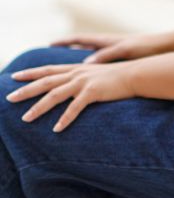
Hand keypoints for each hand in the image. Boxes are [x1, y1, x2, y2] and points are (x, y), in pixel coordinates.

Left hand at [6, 63, 134, 131]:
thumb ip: (86, 78)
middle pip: (45, 82)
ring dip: (38, 107)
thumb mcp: (99, 74)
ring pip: (54, 95)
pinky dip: (64, 119)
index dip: (30, 73)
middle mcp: (76, 74)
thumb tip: (79, 86)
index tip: (15, 77)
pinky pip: (74, 108)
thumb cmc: (120, 76)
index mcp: (75, 68)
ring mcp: (83, 82)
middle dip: (26, 90)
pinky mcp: (93, 92)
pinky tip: (56, 129)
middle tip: (10, 98)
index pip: (47, 70)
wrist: (136, 74)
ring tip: (26, 118)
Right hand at [51, 33, 167, 63]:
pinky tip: (93, 78)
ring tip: (69, 71)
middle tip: (54, 59)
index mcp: (106, 41)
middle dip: (68, 52)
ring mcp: (115, 52)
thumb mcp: (123, 51)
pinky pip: (104, 64)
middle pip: (82, 47)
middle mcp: (108, 45)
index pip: (79, 39)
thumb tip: (84, 64)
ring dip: (81, 62)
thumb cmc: (146, 47)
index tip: (50, 45)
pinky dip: (97, 69)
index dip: (64, 42)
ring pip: (93, 56)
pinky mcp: (123, 60)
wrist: (165, 47)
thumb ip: (105, 56)